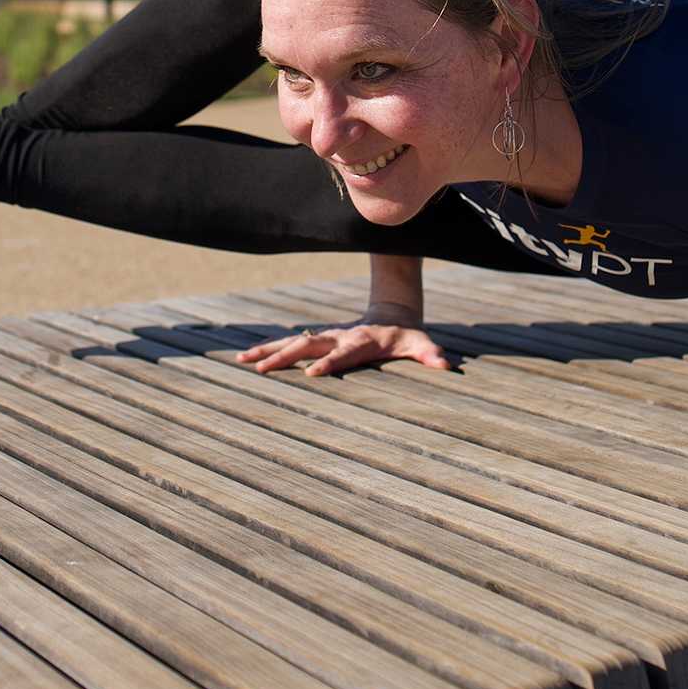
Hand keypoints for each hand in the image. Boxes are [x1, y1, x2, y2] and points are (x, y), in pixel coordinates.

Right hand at [235, 313, 451, 376]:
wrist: (393, 313)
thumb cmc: (407, 336)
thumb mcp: (421, 344)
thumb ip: (430, 353)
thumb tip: (445, 363)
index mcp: (361, 341)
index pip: (343, 353)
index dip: (330, 363)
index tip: (313, 375)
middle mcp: (339, 337)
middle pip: (308, 347)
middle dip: (283, 357)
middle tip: (259, 368)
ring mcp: (326, 337)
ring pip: (293, 342)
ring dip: (268, 350)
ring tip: (242, 359)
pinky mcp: (318, 339)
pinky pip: (291, 343)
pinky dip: (269, 348)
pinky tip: (248, 357)